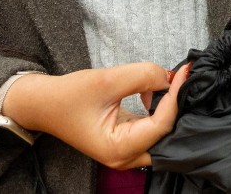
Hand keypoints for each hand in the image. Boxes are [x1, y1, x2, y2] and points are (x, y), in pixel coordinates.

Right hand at [3, 61, 189, 169]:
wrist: (44, 104)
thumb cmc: (69, 96)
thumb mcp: (107, 80)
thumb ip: (142, 76)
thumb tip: (170, 77)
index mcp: (118, 149)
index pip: (161, 124)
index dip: (176, 96)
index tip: (186, 72)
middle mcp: (124, 158)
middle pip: (167, 135)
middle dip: (178, 107)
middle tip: (187, 77)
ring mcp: (126, 153)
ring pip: (162, 134)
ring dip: (170, 109)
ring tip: (175, 82)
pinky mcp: (126, 143)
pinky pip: (152, 130)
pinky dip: (160, 111)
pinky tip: (160, 92)